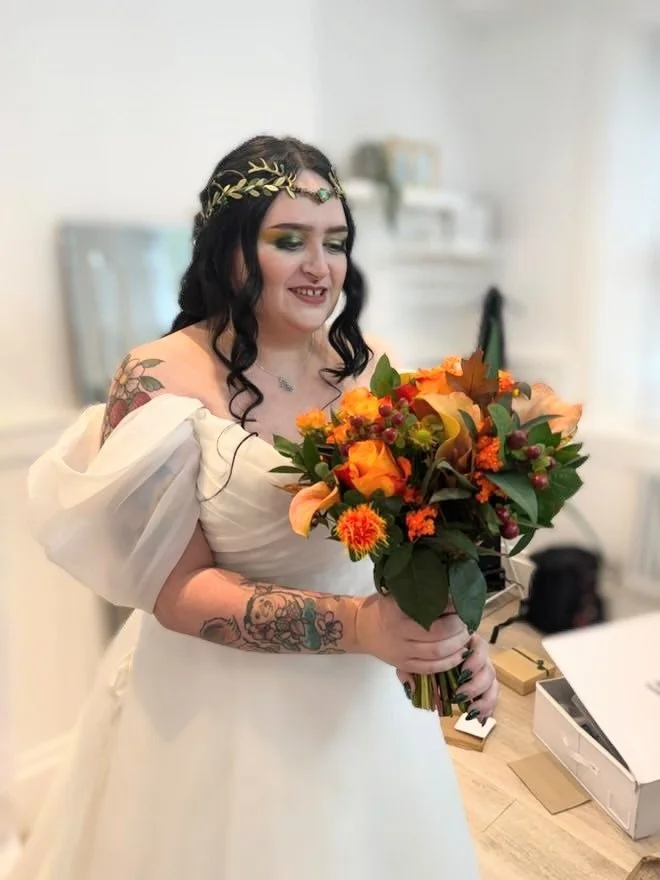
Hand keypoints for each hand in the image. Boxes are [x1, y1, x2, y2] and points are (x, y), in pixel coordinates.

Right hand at [354, 593, 470, 673]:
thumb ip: (420, 595)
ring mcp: (401, 652)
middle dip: (458, 629)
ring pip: (437, 653)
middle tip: (468, 620)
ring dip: (457, 645)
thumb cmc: (383, 607)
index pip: (430, 611)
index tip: (462, 603)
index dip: (450, 608)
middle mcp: (398, 633)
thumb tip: (452, 590)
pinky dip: (449, 662)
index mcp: (397, 612)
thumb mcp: (397, 595)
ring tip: (466, 635)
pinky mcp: (403, 665)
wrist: (361, 628)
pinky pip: (430, 668)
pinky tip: (460, 654)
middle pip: (437, 635)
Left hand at [397, 633, 498, 719]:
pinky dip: (487, 708)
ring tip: (469, 712)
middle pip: (488, 669)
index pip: (480, 647)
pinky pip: (490, 697)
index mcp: (465, 643)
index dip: (475, 661)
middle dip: (476, 685)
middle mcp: (476, 656)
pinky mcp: (482, 687)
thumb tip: (412, 689)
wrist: (422, 656)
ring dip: (483, 700)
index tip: (463, 673)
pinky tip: (479, 720)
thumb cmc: (421, 653)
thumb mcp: (414, 659)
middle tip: (459, 696)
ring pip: (492, 684)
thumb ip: (411, 670)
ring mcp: (481, 672)